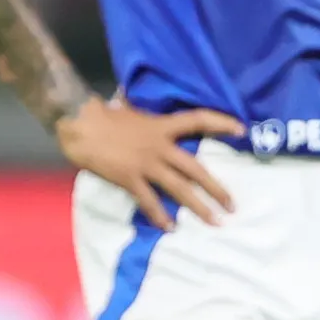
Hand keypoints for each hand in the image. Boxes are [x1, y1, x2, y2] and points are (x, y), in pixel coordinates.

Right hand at [56, 96, 240, 228]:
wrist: (77, 124)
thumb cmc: (100, 114)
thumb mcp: (127, 106)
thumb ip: (138, 105)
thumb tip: (130, 92)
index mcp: (162, 126)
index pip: (198, 120)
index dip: (222, 123)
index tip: (242, 129)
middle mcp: (159, 146)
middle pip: (196, 168)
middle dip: (217, 188)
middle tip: (233, 205)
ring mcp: (146, 163)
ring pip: (179, 188)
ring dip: (199, 207)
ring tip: (215, 221)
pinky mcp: (129, 178)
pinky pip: (149, 200)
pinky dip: (160, 215)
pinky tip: (171, 227)